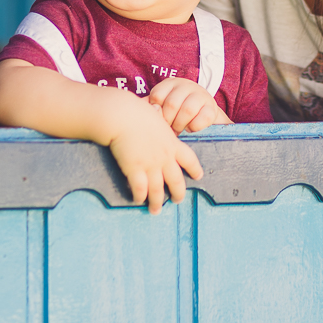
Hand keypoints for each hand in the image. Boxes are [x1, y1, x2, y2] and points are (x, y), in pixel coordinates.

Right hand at [107, 96, 203, 213]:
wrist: (123, 116)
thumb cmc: (136, 112)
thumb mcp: (156, 117)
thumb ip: (159, 124)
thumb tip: (155, 116)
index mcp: (172, 143)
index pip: (189, 159)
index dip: (195, 169)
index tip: (198, 176)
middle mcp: (164, 157)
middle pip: (176, 181)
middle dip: (178, 193)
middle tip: (177, 201)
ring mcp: (150, 165)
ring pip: (158, 190)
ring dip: (157, 202)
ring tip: (155, 210)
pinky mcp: (135, 169)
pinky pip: (140, 189)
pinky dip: (140, 196)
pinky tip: (138, 200)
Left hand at [147, 77, 232, 133]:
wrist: (202, 115)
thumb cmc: (176, 113)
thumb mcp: (163, 107)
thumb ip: (154, 109)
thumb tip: (152, 110)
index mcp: (170, 83)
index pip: (157, 96)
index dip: (157, 112)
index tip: (160, 119)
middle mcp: (185, 85)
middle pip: (172, 104)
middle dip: (169, 122)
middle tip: (169, 128)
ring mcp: (200, 94)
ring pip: (188, 110)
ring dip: (181, 125)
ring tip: (179, 129)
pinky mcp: (212, 107)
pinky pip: (203, 118)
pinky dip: (195, 127)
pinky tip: (191, 128)